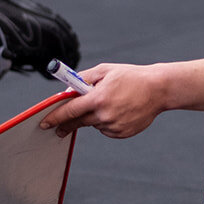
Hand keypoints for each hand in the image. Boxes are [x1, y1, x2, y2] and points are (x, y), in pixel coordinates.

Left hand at [41, 63, 165, 138]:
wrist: (158, 89)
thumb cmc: (131, 77)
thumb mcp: (105, 71)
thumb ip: (83, 79)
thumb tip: (67, 90)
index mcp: (98, 98)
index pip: (70, 110)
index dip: (55, 117)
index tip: (45, 123)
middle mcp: (105, 114)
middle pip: (78, 122)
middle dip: (66, 125)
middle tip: (58, 129)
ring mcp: (114, 126)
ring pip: (94, 125)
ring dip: (93, 117)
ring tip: (110, 103)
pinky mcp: (122, 133)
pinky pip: (106, 130)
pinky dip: (106, 122)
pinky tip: (118, 111)